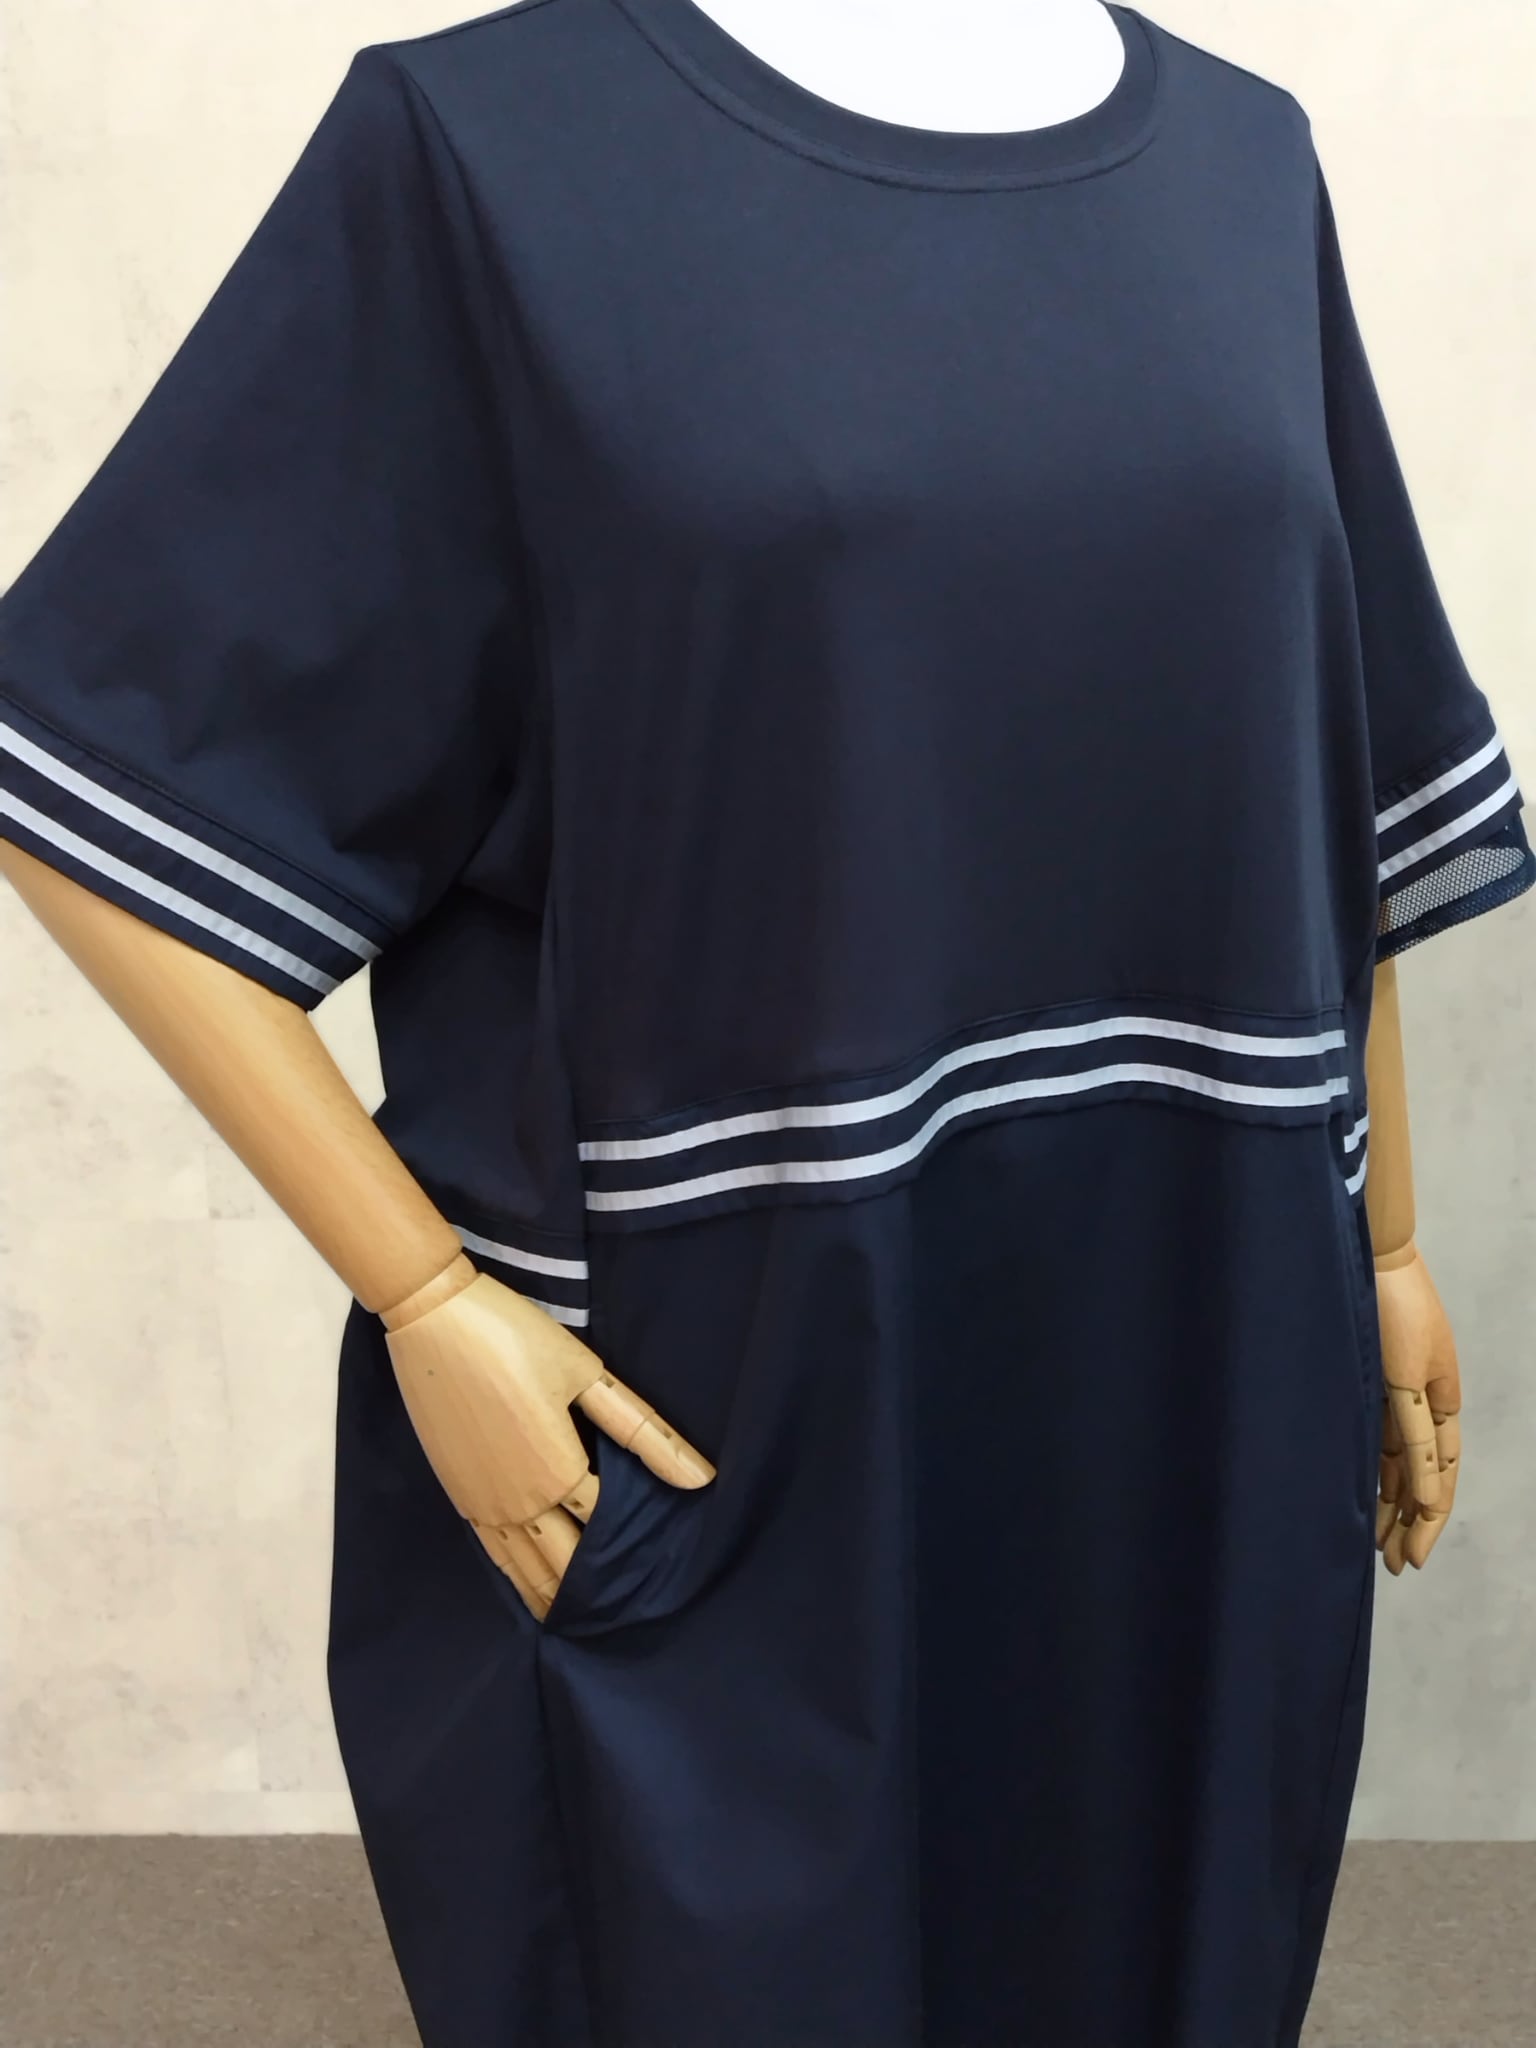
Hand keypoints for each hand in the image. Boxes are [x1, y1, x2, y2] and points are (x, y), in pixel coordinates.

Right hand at [381, 1268, 714, 1619]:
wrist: (433, 1319)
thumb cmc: (515, 1337)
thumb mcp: (586, 1374)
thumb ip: (643, 1430)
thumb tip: (702, 1478)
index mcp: (561, 1472)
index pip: (611, 1524)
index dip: (640, 1542)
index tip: (666, 1568)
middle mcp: (522, 1501)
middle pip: (570, 1560)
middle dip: (599, 1586)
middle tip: (630, 1617)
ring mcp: (484, 1503)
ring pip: (527, 1567)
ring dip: (555, 1593)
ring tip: (583, 1622)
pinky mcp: (458, 1493)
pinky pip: (493, 1552)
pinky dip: (515, 1575)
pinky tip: (527, 1586)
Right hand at [1372, 1242, 1461, 1574]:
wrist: (1371, 1255)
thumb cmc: (1359, 1297)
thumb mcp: (1355, 1358)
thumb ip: (1358, 1398)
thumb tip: (1334, 1429)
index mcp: (1411, 1397)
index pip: (1418, 1467)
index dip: (1410, 1508)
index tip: (1392, 1542)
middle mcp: (1421, 1402)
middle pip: (1424, 1479)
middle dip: (1411, 1527)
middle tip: (1401, 1567)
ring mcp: (1417, 1393)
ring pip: (1425, 1472)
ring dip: (1417, 1516)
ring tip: (1405, 1557)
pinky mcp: (1408, 1381)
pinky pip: (1420, 1441)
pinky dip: (1425, 1477)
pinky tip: (1426, 1510)